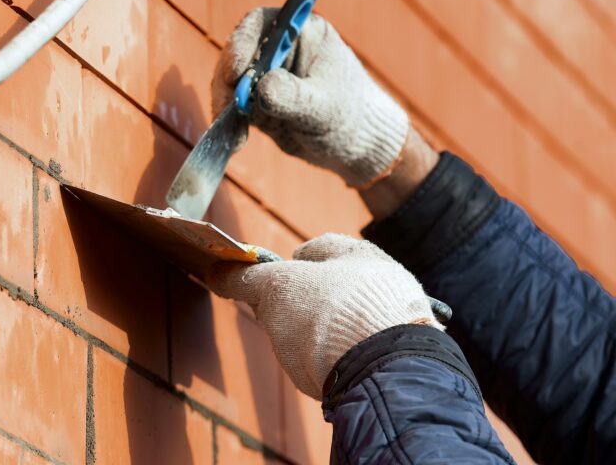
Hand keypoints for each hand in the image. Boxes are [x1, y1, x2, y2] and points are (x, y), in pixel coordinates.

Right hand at [206, 233, 442, 399]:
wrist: (382, 369)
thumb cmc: (329, 315)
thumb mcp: (275, 289)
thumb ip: (247, 279)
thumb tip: (218, 271)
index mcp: (355, 251)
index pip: (315, 248)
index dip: (288, 263)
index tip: (269, 281)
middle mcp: (382, 281)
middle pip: (332, 286)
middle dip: (305, 303)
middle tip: (281, 321)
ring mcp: (396, 319)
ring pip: (348, 320)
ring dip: (324, 333)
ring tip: (306, 352)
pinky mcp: (402, 355)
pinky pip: (364, 350)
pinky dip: (344, 358)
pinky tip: (332, 370)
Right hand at [212, 7, 409, 187]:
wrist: (353, 145)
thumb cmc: (349, 115)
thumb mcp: (324, 106)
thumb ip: (293, 96)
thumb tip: (261, 88)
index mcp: (302, 33)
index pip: (262, 24)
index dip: (242, 42)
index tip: (236, 71)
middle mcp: (278, 50)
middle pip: (238, 54)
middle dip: (228, 82)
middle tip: (228, 110)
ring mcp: (264, 76)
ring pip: (229, 83)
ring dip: (225, 106)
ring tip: (236, 137)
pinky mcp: (256, 102)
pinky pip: (232, 108)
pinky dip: (229, 123)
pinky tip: (235, 142)